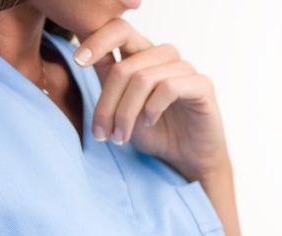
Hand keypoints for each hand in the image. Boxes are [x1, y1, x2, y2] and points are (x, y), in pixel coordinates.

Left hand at [73, 19, 230, 182]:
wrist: (189, 160)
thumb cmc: (157, 133)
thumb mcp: (122, 107)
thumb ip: (109, 81)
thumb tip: (85, 57)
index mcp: (144, 56)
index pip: (120, 30)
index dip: (97, 40)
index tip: (78, 62)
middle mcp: (165, 58)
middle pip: (126, 66)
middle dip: (108, 104)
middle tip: (102, 134)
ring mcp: (185, 70)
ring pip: (144, 78)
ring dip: (127, 111)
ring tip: (122, 136)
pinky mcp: (202, 86)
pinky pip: (170, 87)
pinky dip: (153, 107)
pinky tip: (150, 122)